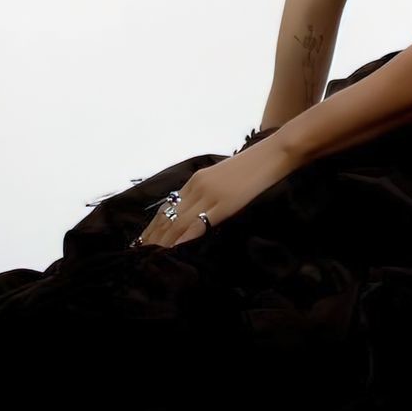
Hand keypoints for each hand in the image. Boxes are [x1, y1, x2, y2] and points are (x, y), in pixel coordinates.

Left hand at [131, 138, 291, 248]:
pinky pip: (199, 224)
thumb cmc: (253, 166)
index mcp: (196, 180)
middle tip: (138, 255)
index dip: (153, 227)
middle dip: (152, 238)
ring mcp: (210, 195)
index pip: (167, 208)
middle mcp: (197, 187)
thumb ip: (208, 192)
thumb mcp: (224, 177)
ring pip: (178, 223)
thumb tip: (198, 211)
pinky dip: (184, 239)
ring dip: (163, 242)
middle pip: (168, 217)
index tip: (141, 242)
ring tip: (150, 257)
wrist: (273, 153)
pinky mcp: (224, 204)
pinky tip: (176, 250)